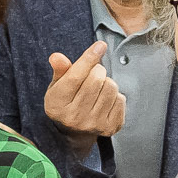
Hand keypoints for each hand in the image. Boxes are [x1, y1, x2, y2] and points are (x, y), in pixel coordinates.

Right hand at [45, 42, 126, 162]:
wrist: (73, 132)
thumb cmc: (66, 101)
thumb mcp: (57, 85)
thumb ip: (60, 70)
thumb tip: (57, 57)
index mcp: (57, 104)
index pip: (75, 76)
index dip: (89, 57)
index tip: (101, 45)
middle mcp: (74, 117)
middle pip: (96, 79)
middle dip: (97, 70)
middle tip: (93, 74)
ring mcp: (93, 125)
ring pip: (111, 87)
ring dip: (107, 82)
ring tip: (99, 89)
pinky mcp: (110, 128)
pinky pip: (121, 100)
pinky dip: (116, 96)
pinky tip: (105, 101)